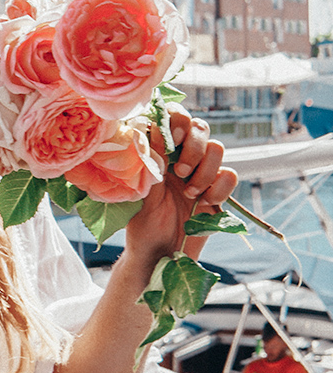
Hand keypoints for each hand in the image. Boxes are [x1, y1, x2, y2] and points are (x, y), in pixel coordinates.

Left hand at [124, 106, 237, 273]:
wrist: (160, 254)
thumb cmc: (142, 223)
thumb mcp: (142, 190)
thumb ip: (150, 160)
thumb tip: (151, 127)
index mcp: (159, 152)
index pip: (173, 119)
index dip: (177, 120)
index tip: (172, 138)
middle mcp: (180, 157)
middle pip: (200, 127)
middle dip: (193, 147)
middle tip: (180, 172)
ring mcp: (201, 173)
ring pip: (217, 148)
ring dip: (204, 171)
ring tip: (189, 193)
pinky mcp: (217, 191)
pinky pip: (230, 175)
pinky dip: (219, 187)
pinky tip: (204, 202)